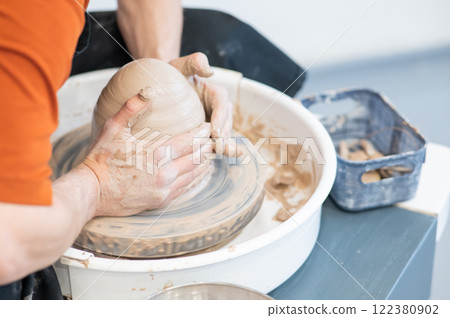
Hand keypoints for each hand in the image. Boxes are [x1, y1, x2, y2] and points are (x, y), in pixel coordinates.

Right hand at [81, 90, 213, 216]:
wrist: (92, 192)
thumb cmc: (101, 159)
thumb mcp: (113, 129)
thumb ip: (131, 108)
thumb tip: (148, 89)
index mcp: (155, 154)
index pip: (188, 141)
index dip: (201, 133)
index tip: (207, 126)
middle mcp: (164, 174)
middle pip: (195, 158)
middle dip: (206, 147)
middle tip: (213, 139)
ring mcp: (164, 190)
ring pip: (194, 174)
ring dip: (204, 163)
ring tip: (210, 154)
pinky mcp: (161, 201)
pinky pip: (186, 189)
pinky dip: (196, 178)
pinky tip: (199, 173)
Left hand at [170, 53, 238, 155]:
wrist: (163, 87)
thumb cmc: (172, 76)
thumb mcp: (180, 66)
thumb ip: (194, 63)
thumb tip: (207, 68)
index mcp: (217, 94)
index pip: (223, 106)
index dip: (221, 119)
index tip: (216, 131)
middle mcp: (219, 111)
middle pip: (225, 125)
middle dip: (222, 137)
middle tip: (217, 148)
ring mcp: (214, 124)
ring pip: (221, 137)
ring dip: (220, 147)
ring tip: (217, 156)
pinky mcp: (207, 135)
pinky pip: (212, 145)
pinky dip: (212, 153)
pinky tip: (208, 163)